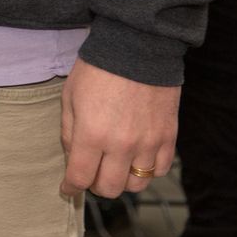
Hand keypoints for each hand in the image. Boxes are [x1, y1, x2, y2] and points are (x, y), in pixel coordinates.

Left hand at [59, 57, 178, 198]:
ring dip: (123, 179)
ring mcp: (148, 143)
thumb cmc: (97, 69)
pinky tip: (137, 157)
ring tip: (115, 165)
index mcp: (92, 134)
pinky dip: (148, 169)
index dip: (71, 187)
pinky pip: (160, 170)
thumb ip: (69, 131)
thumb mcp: (70, 97)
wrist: (137, 48)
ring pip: (137, 184)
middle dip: (95, 185)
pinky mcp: (168, 137)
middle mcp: (121, 145)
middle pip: (109, 188)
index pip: (80, 177)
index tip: (67, 188)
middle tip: (91, 174)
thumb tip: (72, 158)